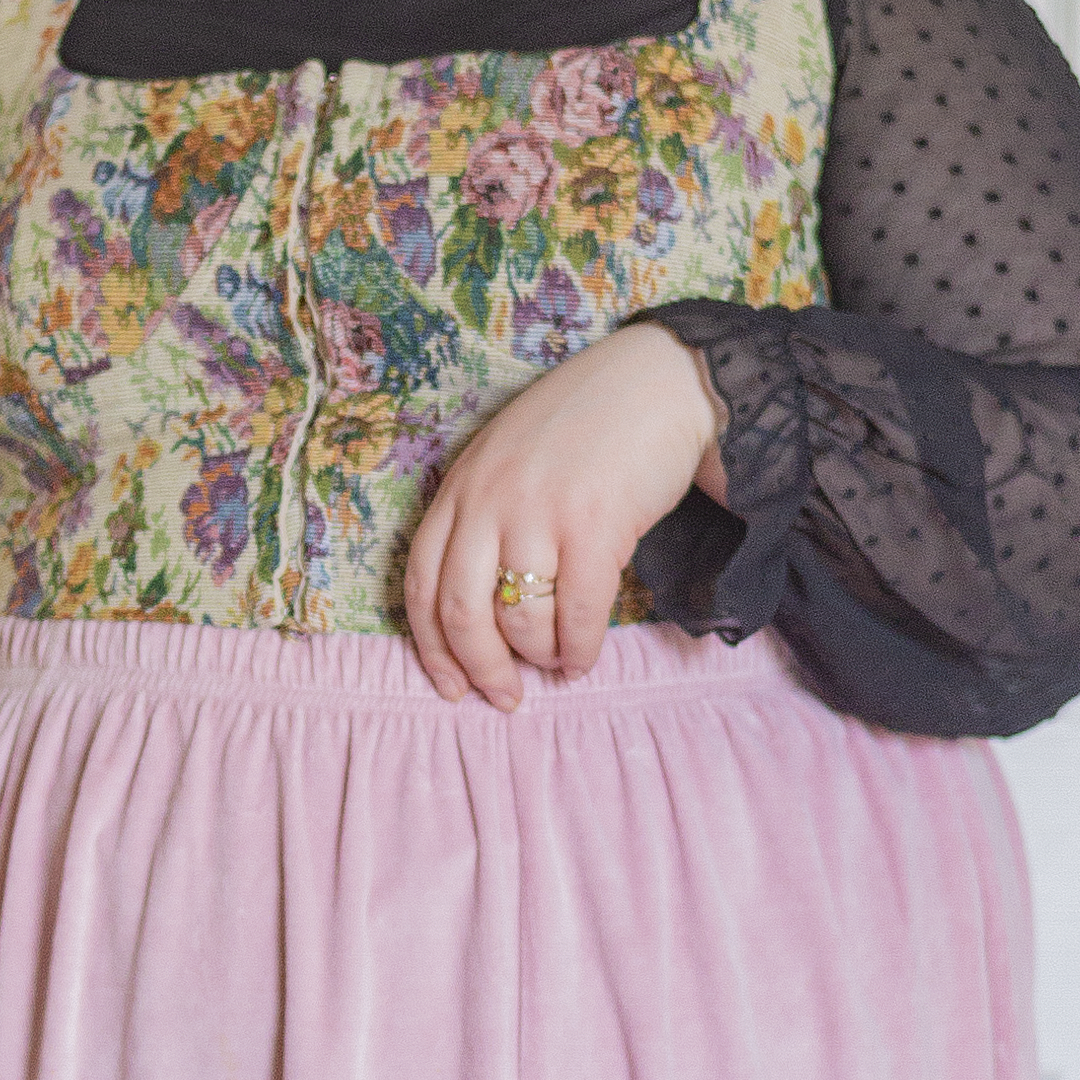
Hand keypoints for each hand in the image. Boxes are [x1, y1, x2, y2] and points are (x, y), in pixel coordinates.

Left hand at [403, 324, 727, 706]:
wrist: (658, 381)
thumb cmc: (585, 424)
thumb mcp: (507, 457)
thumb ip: (481, 514)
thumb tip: (482, 610)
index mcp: (459, 488)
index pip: (421, 585)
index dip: (432, 649)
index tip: (450, 687)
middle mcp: (487, 502)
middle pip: (462, 614)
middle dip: (481, 670)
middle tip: (504, 697)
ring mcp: (539, 514)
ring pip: (520, 621)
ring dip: (539, 656)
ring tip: (556, 661)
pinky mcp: (593, 526)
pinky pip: (578, 615)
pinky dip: (579, 650)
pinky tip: (583, 658)